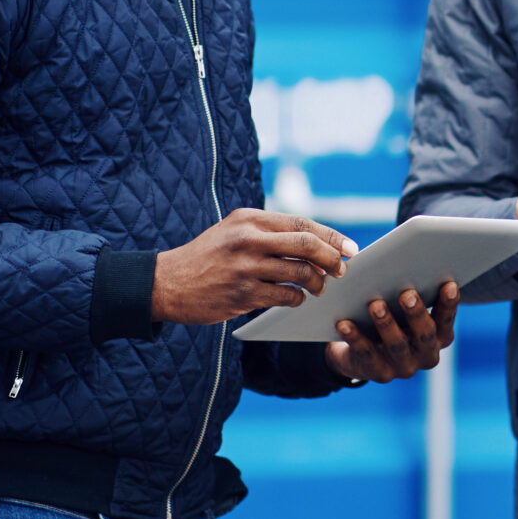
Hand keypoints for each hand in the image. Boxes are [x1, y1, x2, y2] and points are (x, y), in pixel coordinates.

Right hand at [150, 209, 355, 324]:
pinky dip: (298, 299)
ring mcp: (245, 268)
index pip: (302, 223)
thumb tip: (317, 243)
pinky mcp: (242, 294)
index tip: (350, 248)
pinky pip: (285, 297)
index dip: (331, 236)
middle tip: (342, 270)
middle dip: (332, 258)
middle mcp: (249, 240)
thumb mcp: (234, 231)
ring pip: (300, 273)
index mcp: (250, 219)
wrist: (168, 282)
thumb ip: (270, 233)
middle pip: (307, 245)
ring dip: (318, 283)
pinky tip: (297, 299)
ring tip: (319, 287)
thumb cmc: (208, 256)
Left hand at [326, 283, 459, 382]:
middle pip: (424, 335)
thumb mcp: (404, 310)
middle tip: (407, 294)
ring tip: (376, 304)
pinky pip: (366, 354)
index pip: (446, 320)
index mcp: (439, 337)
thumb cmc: (392, 320)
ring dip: (387, 324)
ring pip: (397, 345)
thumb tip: (406, 265)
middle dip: (416, 313)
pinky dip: (355, 337)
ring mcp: (404, 367)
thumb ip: (412, 295)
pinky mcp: (379, 373)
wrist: (362, 355)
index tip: (449, 284)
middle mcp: (426, 355)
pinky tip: (345, 323)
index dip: (449, 304)